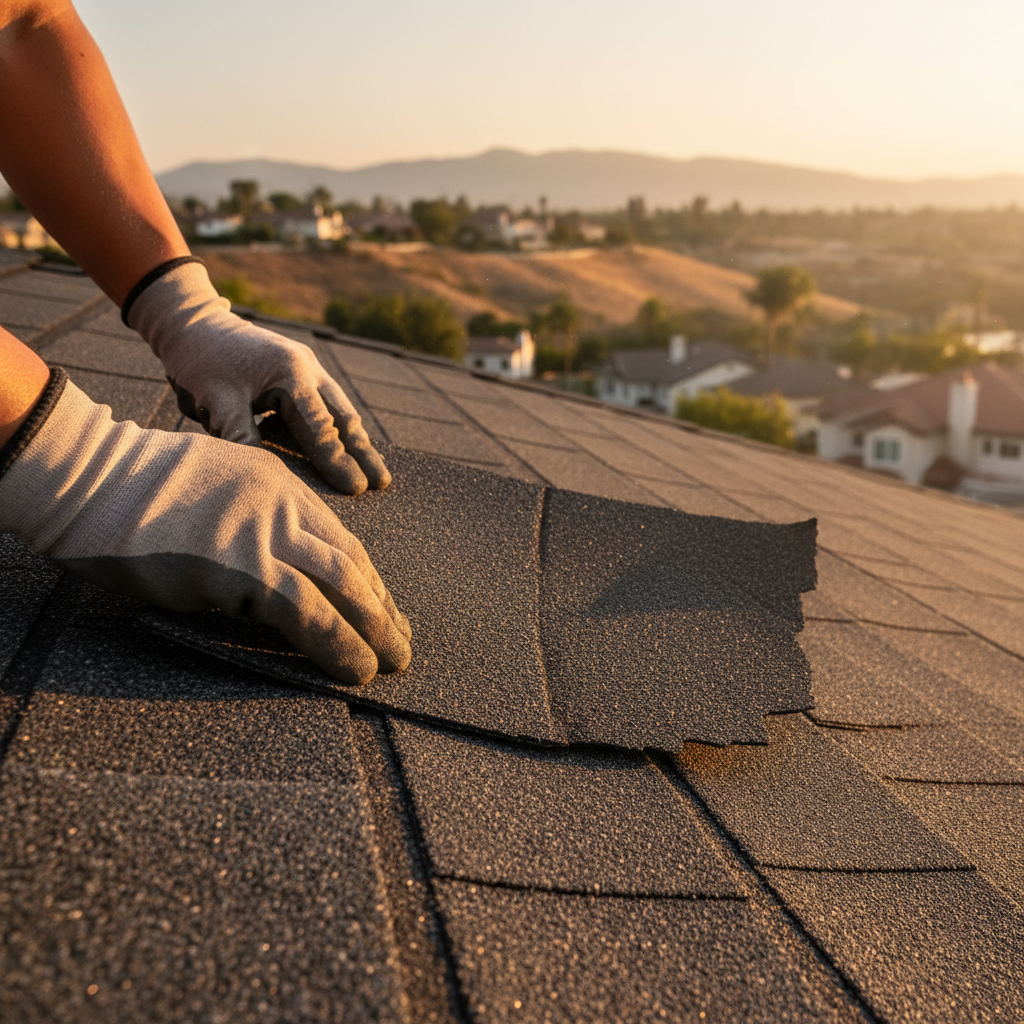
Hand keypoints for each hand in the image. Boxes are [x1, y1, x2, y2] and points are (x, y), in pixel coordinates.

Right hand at [0, 372, 410, 684]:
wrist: (94, 482)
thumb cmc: (139, 493)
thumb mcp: (217, 491)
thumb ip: (254, 523)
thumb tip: (274, 573)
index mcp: (281, 487)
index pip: (341, 541)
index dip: (369, 582)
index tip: (386, 610)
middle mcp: (284, 507)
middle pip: (351, 563)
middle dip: (382, 608)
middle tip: (401, 642)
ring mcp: (265, 535)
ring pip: (342, 586)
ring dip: (375, 630)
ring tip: (392, 664)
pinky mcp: (243, 570)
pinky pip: (306, 613)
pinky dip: (338, 644)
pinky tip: (356, 669)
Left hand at [127, 260, 388, 494]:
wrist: (192, 321)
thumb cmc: (201, 360)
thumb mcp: (215, 399)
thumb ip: (240, 435)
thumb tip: (260, 475)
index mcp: (291, 375)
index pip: (320, 428)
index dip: (337, 461)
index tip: (355, 489)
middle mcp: (308, 369)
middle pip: (343, 418)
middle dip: (363, 452)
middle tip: (382, 483)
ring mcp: (306, 367)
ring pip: (339, 410)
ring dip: (356, 440)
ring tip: (374, 469)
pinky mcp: (298, 371)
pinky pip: (325, 404)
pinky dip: (337, 427)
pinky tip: (345, 445)